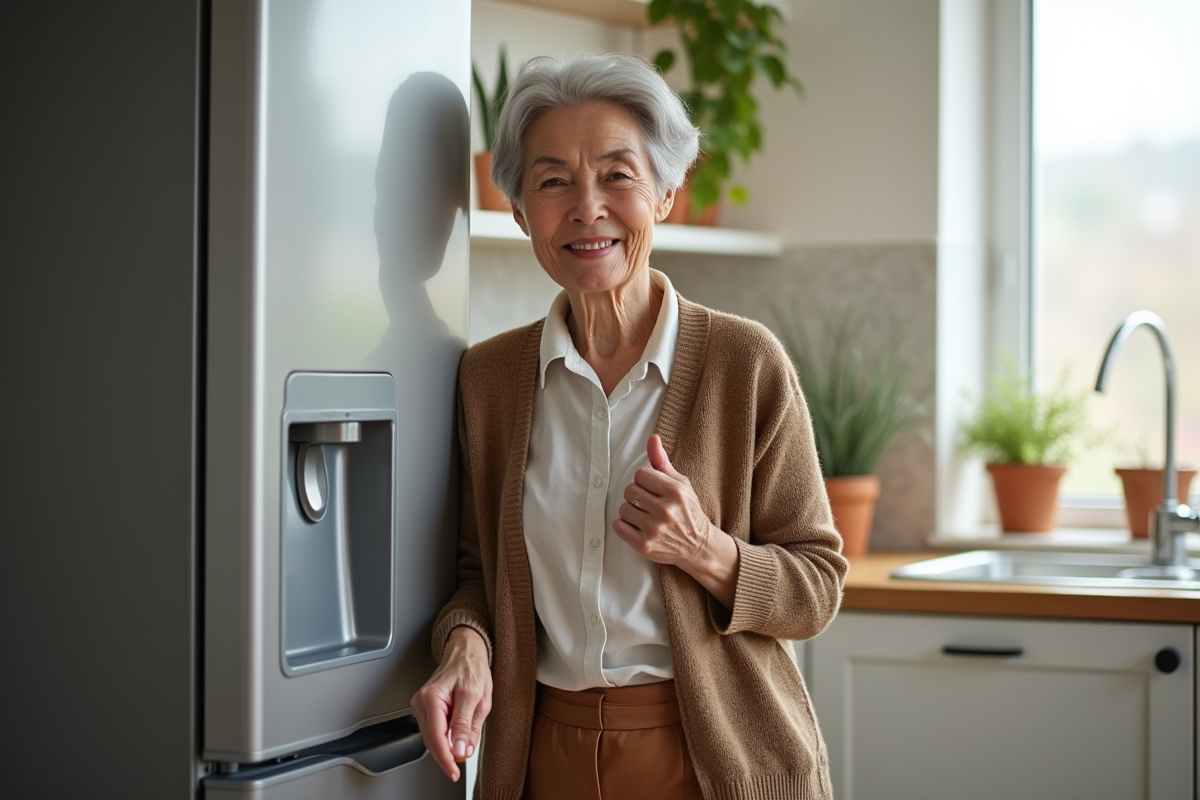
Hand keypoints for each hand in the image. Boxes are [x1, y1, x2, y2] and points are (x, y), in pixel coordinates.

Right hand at [410, 626, 492, 781]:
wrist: (467, 653)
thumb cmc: (472, 668)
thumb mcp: (476, 696)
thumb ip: (466, 724)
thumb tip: (460, 749)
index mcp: (432, 697)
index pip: (435, 737)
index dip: (446, 758)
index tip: (454, 770)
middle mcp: (421, 701)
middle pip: (431, 740)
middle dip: (448, 753)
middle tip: (463, 760)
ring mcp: (421, 705)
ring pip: (432, 737)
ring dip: (448, 744)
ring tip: (465, 737)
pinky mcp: (426, 709)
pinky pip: (434, 730)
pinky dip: (446, 736)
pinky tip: (457, 733)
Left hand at [614, 435, 738, 607]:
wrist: (697, 545)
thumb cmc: (687, 511)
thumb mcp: (681, 484)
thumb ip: (662, 462)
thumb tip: (652, 439)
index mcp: (675, 491)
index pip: (640, 474)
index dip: (644, 480)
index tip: (652, 488)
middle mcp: (665, 510)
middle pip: (629, 490)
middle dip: (636, 494)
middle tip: (648, 502)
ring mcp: (654, 529)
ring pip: (623, 508)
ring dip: (630, 510)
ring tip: (644, 515)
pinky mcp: (644, 545)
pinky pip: (619, 526)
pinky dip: (624, 525)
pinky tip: (638, 526)